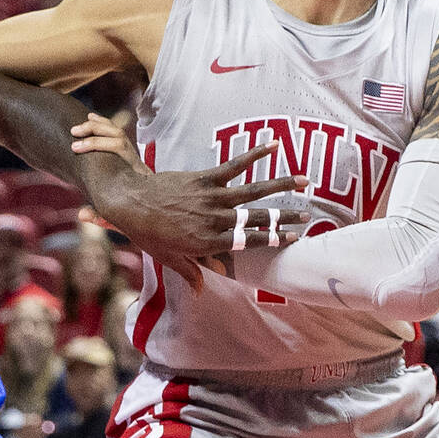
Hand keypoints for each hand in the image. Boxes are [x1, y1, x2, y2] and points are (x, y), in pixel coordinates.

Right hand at [72, 113, 149, 229]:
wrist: (157, 214)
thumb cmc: (136, 217)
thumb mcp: (118, 221)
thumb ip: (100, 218)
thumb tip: (80, 214)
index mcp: (136, 172)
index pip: (119, 146)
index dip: (96, 144)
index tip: (75, 148)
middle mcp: (136, 161)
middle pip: (118, 136)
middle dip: (93, 135)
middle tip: (72, 142)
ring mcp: (133, 157)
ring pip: (117, 132)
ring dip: (96, 126)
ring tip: (75, 129)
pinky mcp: (128, 156)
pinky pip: (116, 134)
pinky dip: (103, 124)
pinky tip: (90, 118)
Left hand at [97, 142, 309, 292]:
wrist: (129, 202)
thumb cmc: (147, 233)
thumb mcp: (168, 258)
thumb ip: (189, 273)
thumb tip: (201, 292)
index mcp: (210, 243)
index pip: (249, 242)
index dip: (273, 239)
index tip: (292, 238)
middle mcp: (216, 221)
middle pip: (259, 219)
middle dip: (286, 217)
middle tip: (308, 215)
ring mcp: (212, 198)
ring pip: (254, 192)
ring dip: (282, 184)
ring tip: (305, 180)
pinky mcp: (205, 178)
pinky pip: (234, 165)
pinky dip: (255, 154)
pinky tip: (273, 145)